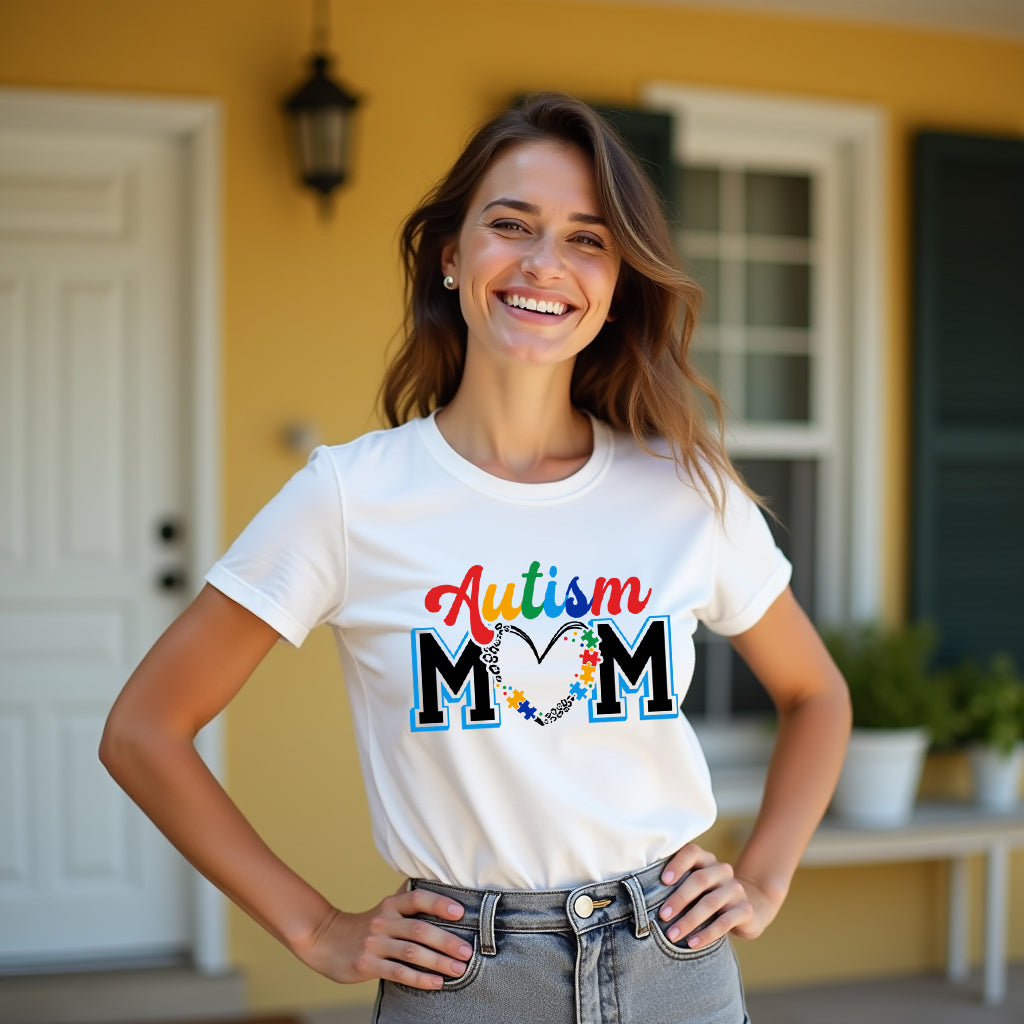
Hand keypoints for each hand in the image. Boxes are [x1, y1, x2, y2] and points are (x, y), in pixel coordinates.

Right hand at [296, 885, 472, 988]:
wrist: (324, 941)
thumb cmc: (363, 926)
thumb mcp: (383, 908)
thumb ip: (406, 901)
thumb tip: (435, 888)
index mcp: (390, 905)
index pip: (417, 898)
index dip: (439, 903)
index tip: (460, 913)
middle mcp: (383, 922)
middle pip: (420, 929)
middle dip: (447, 941)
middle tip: (467, 951)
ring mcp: (374, 944)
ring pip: (412, 952)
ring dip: (438, 962)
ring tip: (459, 969)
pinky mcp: (367, 965)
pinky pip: (398, 972)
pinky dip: (420, 978)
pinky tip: (437, 982)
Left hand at [657, 844, 780, 947]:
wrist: (746, 908)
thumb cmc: (706, 896)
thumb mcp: (694, 885)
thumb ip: (676, 883)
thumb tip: (642, 894)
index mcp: (706, 859)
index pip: (692, 852)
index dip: (677, 864)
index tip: (663, 881)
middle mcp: (722, 870)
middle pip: (699, 880)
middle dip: (678, 899)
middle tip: (662, 916)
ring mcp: (735, 889)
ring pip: (710, 903)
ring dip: (689, 920)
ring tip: (673, 935)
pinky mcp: (745, 910)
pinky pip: (724, 922)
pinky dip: (706, 934)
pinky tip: (693, 943)